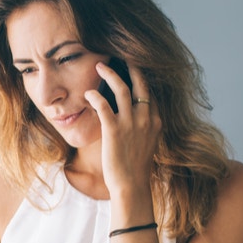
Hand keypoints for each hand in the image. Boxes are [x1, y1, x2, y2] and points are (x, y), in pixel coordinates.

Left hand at [85, 61, 161, 196]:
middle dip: (130, 66)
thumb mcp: (146, 143)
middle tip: (119, 55)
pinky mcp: (114, 131)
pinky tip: (87, 93)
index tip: (130, 67)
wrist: (132, 186)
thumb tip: (133, 118)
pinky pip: (104, 105)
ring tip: (99, 66)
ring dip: (110, 74)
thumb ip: (143, 127)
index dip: (140, 77)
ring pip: (122, 88)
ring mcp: (131, 124)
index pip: (149, 91)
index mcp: (155, 121)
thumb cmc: (136, 169)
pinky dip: (94, 96)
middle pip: (141, 83)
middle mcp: (146, 118)